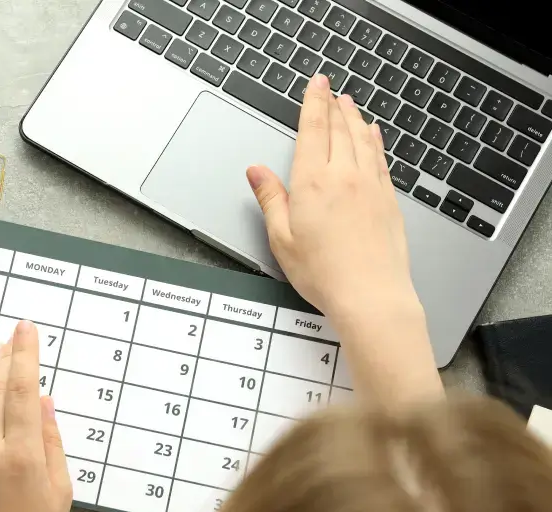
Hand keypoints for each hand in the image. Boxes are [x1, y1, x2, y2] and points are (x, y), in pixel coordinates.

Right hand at [247, 73, 416, 322]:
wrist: (371, 295)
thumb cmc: (324, 274)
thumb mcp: (282, 239)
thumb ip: (271, 199)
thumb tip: (256, 172)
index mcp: (313, 182)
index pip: (313, 129)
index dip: (313, 102)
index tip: (316, 83)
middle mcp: (344, 176)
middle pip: (339, 128)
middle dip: (332, 104)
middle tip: (329, 88)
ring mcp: (370, 185)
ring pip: (362, 139)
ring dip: (354, 117)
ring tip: (349, 103)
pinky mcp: (388, 200)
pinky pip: (380, 158)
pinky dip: (375, 140)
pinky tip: (374, 134)